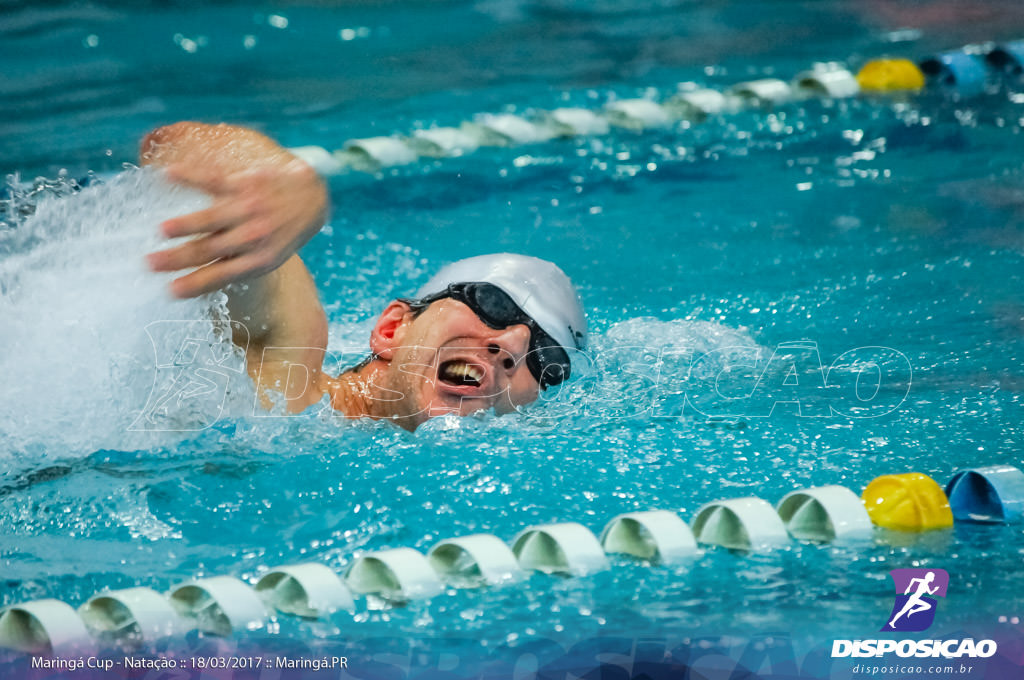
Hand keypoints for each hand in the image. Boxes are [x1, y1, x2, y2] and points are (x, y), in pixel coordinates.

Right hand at [146, 158, 326, 297]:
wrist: (310, 198)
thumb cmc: (279, 234)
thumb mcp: (267, 258)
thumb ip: (235, 266)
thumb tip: (191, 283)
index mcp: (258, 261)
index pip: (221, 276)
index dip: (195, 284)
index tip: (169, 291)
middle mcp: (254, 236)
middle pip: (209, 249)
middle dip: (178, 258)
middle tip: (149, 263)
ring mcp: (250, 208)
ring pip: (212, 217)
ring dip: (185, 224)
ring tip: (161, 230)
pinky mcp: (247, 182)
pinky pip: (214, 179)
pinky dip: (190, 176)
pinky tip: (168, 174)